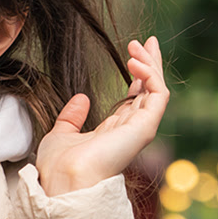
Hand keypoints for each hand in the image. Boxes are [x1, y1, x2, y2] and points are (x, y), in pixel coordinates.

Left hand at [36, 36, 168, 195]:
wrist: (64, 179)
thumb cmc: (60, 166)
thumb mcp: (62, 134)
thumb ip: (72, 118)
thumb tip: (81, 98)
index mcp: (115, 133)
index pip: (135, 99)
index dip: (137, 75)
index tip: (134, 53)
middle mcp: (131, 131)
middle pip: (150, 91)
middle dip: (151, 64)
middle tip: (150, 39)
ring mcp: (140, 130)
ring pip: (157, 90)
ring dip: (150, 64)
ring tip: (136, 45)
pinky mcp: (145, 127)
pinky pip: (158, 95)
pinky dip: (150, 74)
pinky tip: (135, 60)